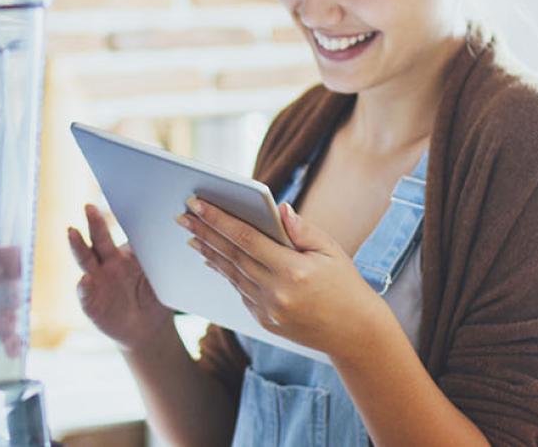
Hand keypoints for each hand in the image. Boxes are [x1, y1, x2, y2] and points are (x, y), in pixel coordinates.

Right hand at [67, 204, 174, 350]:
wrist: (147, 330)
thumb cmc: (153, 297)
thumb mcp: (159, 275)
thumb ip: (161, 257)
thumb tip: (176, 234)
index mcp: (123, 253)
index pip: (117, 231)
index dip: (114, 216)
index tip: (112, 196)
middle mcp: (106, 263)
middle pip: (99, 239)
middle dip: (94, 223)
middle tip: (90, 206)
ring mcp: (96, 281)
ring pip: (85, 260)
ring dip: (78, 245)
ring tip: (72, 231)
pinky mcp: (91, 303)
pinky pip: (86, 293)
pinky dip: (84, 286)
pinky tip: (85, 279)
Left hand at [179, 198, 390, 360]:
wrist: (355, 334)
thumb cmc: (345, 285)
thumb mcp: (330, 250)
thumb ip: (301, 229)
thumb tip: (277, 208)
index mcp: (292, 270)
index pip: (246, 238)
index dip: (218, 219)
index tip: (197, 204)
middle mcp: (276, 292)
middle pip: (231, 255)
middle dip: (204, 232)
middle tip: (181, 215)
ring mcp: (267, 310)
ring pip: (231, 274)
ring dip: (209, 252)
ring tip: (190, 234)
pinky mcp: (264, 321)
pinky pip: (240, 290)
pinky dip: (225, 272)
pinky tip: (213, 258)